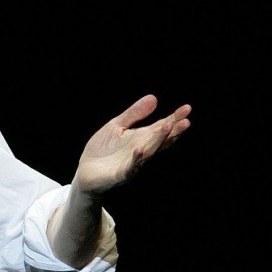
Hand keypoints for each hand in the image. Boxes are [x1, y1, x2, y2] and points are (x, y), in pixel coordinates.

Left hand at [75, 94, 191, 195]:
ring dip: (159, 140)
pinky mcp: (120, 174)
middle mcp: (141, 150)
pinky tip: (140, 150)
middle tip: (186, 121)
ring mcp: (132, 163)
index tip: (187, 108)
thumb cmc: (102, 149)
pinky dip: (136, 159)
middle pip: (161, 140)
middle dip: (173, 131)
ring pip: (149, 151)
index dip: (174, 118)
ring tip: (168, 126)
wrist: (85, 172)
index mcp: (141, 138)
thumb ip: (134, 114)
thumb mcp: (117, 126)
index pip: (161, 127)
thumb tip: (154, 97)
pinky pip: (130, 167)